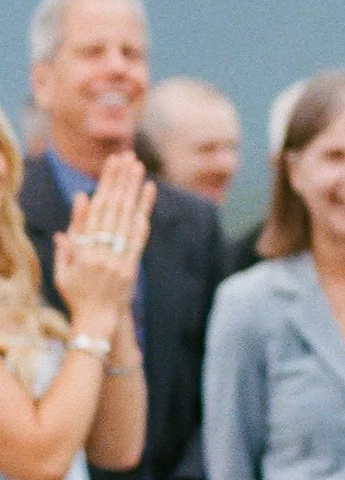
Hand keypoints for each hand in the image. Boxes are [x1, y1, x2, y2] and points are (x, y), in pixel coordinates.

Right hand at [54, 154, 154, 332]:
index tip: (110, 164)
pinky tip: (148, 194)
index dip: (103, 186)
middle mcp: (100, 253)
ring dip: (133, 191)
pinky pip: (139, 236)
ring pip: (126, 219)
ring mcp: (118, 259)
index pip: (94, 211)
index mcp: (80, 252)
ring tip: (138, 168)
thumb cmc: (76, 294)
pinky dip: (143, 214)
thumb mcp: (62, 270)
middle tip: (126, 157)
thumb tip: (79, 202)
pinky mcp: (132, 265)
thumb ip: (69, 239)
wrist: (97, 322)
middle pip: (112, 210)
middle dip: (119, 181)